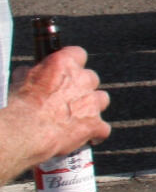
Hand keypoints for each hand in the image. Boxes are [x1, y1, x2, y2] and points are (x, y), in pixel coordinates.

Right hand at [1, 46, 109, 183]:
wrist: (23, 131)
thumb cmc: (17, 105)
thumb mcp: (19, 80)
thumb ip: (33, 73)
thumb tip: (29, 72)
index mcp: (64, 64)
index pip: (77, 54)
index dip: (72, 63)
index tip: (65, 71)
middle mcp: (82, 80)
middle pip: (91, 78)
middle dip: (81, 88)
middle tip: (65, 98)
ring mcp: (91, 103)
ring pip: (101, 99)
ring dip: (91, 107)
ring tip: (76, 116)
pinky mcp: (95, 124)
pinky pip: (103, 128)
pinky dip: (95, 133)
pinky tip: (87, 137)